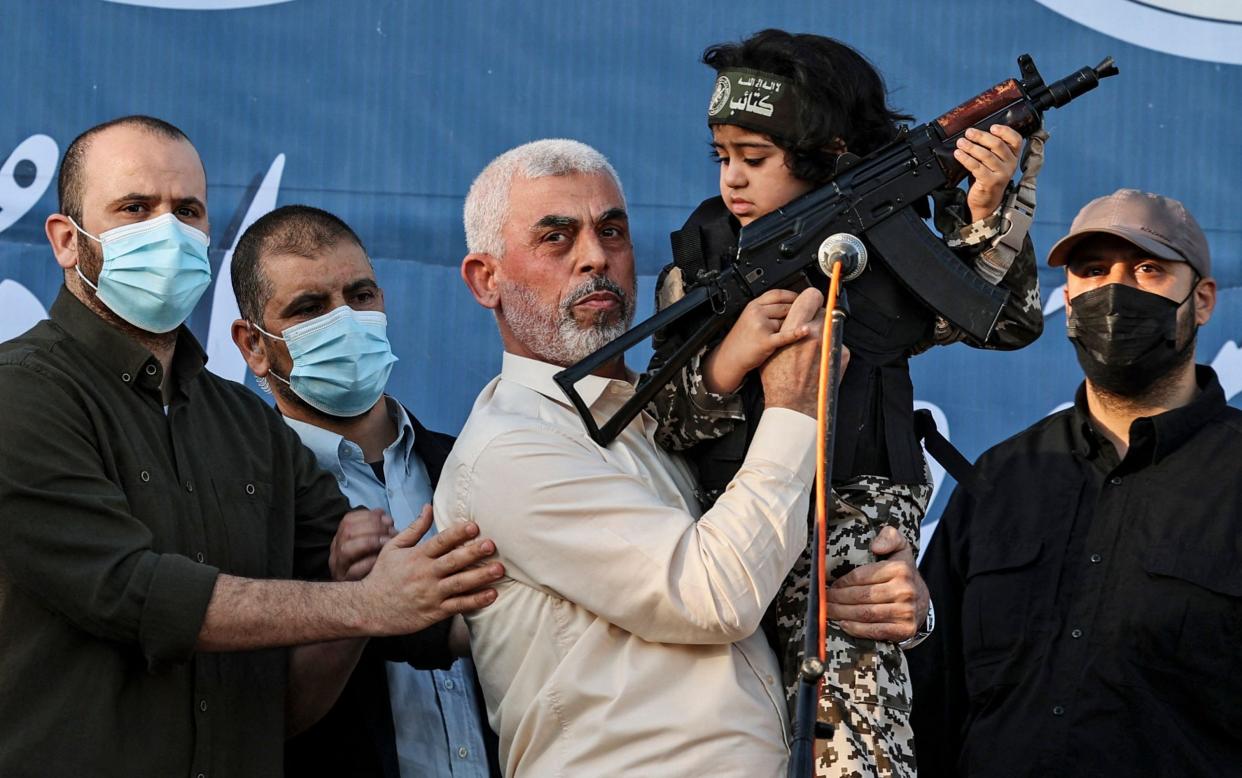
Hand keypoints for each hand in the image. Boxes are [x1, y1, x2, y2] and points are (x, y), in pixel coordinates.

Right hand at [329, 508, 396, 581]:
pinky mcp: (346, 582)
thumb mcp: (374, 544)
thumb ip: (379, 528)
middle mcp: (336, 552)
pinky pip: (355, 570)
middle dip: (372, 527)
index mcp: (341, 539)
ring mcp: (339, 567)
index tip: (387, 519)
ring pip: (346, 549)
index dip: (369, 516)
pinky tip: (384, 559)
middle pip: (348, 532)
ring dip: (370, 542)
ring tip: (388, 543)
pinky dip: (370, 561)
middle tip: (391, 531)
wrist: (364, 597)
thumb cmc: (373, 566)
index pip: (348, 520)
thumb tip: (384, 517)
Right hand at [360, 505, 503, 635]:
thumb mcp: (393, 548)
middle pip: (453, 561)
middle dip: (473, 553)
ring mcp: (430, 594)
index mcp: (416, 556)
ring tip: (499, 569)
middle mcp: (425, 574)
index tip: (474, 526)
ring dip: (480, 576)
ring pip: (459, 584)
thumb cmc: (383, 575)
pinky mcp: (434, 612)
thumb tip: (429, 506)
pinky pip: (458, 606)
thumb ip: (414, 528)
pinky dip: (475, 601)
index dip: (457, 533)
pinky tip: (491, 594)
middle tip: (492, 545)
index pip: (440, 542)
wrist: (368, 608)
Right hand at [703, 289, 809, 394]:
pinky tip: (805, 330)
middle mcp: (757, 313)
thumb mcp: (749, 317)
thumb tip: (788, 304)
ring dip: (790, 327)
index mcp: (753, 305)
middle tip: (802, 318)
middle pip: (785, 307)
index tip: (801, 299)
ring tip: (789, 333)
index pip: (777, 294)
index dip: (792, 296)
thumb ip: (765, 309)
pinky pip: (785, 335)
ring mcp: (761, 326)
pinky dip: (796, 333)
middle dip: (794, 313)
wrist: (729, 358)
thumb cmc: (741, 340)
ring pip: (786, 322)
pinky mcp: (765, 341)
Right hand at [758, 287, 824, 416]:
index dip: (810, 298)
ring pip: (830, 326)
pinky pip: (837, 341)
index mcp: (795, 327)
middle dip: (816, 319)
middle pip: (822, 310)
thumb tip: (792, 318)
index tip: (810, 301)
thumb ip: (785, 329)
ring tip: (813, 350)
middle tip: (808, 333)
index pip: (810, 296)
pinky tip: (820, 360)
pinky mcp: (841, 353)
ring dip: (824, 332)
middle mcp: (815, 332)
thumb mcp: (773, 349)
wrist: (793, 404)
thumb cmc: (779, 381)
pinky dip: (830, 348)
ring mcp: (830, 342)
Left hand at [825, 526, 928, 641]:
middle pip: (862, 596)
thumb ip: (889, 537)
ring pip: (866, 613)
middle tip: (822, 599)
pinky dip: (856, 629)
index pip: (862, 576)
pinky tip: (843, 624)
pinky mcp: (905, 630)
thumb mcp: (900, 548)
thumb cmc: (902, 572)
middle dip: (837, 598)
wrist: (922, 600)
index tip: (829, 584)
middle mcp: (905, 590)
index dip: (842, 582)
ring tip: (827, 611)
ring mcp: (906, 612)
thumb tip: (876, 546)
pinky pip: (875, 631)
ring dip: (842, 613)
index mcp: (900, 569)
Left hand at [956, 124, 1022, 221]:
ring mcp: (1002, 174)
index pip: (1016, 140)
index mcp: (1013, 156)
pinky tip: (958, 154)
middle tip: (968, 132)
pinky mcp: (991, 182)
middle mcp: (1011, 164)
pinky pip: (977, 167)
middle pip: (998, 145)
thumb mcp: (993, 163)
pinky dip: (966, 159)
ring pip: (986, 155)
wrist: (986, 203)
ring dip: (971, 147)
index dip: (1005, 131)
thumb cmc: (987, 179)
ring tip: (960, 142)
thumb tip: (973, 134)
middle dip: (981, 136)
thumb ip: (990, 149)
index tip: (992, 127)